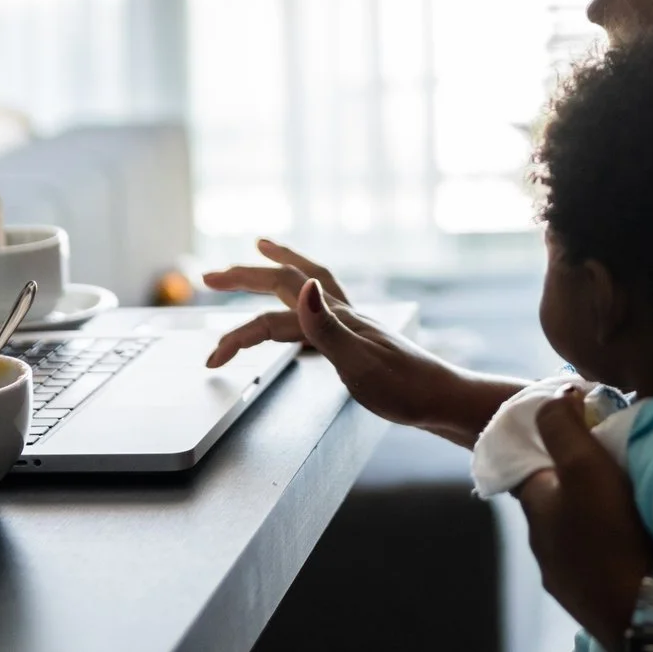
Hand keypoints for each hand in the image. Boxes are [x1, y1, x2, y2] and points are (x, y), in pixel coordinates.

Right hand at [200, 240, 517, 444]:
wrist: (443, 401)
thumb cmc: (404, 388)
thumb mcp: (358, 363)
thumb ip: (325, 326)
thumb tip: (300, 285)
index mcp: (335, 319)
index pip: (273, 319)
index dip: (238, 336)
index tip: (212, 360)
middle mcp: (341, 313)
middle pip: (286, 282)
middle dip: (246, 276)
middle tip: (209, 275)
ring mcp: (351, 323)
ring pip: (307, 285)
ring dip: (278, 268)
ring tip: (259, 252)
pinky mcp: (359, 337)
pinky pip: (322, 305)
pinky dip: (303, 295)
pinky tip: (301, 303)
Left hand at [515, 395, 652, 645]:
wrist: (642, 609)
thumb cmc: (610, 531)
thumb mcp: (583, 463)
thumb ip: (561, 425)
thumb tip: (554, 397)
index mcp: (535, 508)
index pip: (531, 466)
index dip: (553, 445)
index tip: (581, 431)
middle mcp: (543, 545)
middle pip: (557, 500)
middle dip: (579, 482)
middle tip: (613, 465)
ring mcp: (566, 577)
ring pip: (577, 532)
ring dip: (596, 517)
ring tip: (627, 503)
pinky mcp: (592, 598)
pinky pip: (598, 560)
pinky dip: (610, 546)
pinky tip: (632, 542)